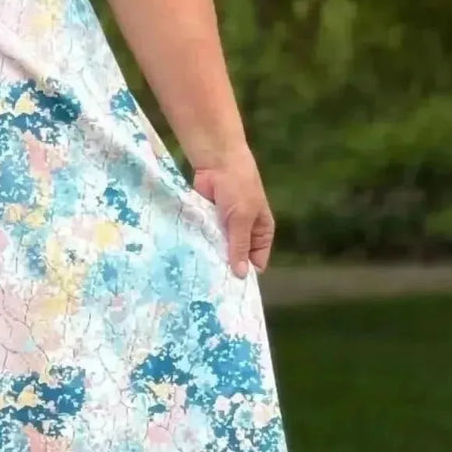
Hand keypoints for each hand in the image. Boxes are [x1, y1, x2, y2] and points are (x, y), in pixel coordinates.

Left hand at [191, 146, 273, 277]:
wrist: (217, 162)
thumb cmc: (238, 187)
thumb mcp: (242, 218)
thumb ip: (239, 246)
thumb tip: (240, 275)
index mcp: (261, 234)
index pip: (256, 263)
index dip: (244, 275)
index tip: (229, 290)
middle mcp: (244, 235)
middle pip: (236, 260)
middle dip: (225, 269)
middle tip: (209, 289)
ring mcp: (224, 231)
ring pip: (218, 252)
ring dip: (210, 260)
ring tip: (197, 278)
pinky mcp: (207, 225)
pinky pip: (204, 242)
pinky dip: (199, 248)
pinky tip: (189, 262)